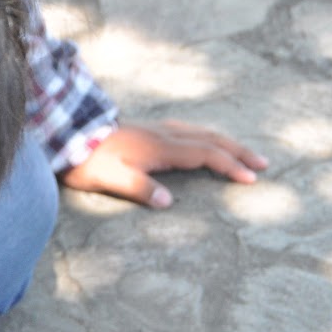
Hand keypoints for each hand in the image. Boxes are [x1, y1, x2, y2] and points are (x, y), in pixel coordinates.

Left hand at [60, 120, 267, 208]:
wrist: (68, 135)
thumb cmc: (88, 161)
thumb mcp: (110, 179)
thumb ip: (139, 188)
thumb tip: (167, 202)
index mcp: (161, 147)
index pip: (206, 154)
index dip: (230, 165)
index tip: (251, 179)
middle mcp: (164, 134)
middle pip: (212, 139)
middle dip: (239, 151)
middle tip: (263, 164)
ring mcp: (158, 130)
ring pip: (202, 132)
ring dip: (227, 142)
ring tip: (244, 154)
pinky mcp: (150, 130)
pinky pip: (189, 131)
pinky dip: (208, 137)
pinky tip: (207, 142)